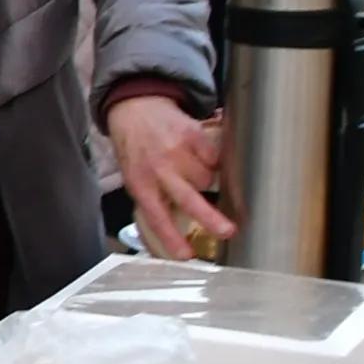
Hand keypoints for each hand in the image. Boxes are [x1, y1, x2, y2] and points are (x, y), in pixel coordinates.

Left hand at [112, 94, 233, 256]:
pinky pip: (214, 158)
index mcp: (141, 184)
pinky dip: (211, 160)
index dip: (172, 238)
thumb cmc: (136, 148)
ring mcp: (177, 152)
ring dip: (204, 178)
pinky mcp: (193, 135)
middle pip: (189, 200)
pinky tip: (197, 153)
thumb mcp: (135, 176)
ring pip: (207, 179)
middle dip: (211, 219)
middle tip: (229, 232)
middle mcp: (159, 170)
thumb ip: (153, 197)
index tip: (187, 256)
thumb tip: (174, 229)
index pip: (157, 217)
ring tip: (189, 167)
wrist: (136, 107)